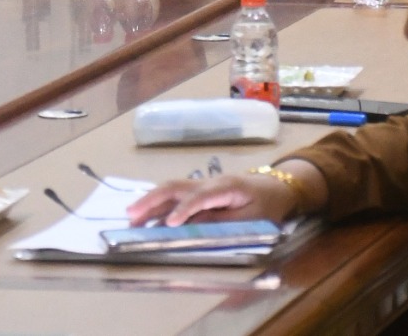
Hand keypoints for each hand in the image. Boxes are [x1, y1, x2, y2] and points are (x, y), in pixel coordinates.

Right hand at [125, 173, 297, 227]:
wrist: (276, 187)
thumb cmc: (266, 205)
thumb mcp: (252, 219)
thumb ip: (224, 221)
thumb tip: (195, 225)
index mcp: (227, 187)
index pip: (201, 198)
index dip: (184, 210)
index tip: (169, 224)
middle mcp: (209, 182)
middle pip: (176, 187)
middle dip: (152, 200)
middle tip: (132, 216)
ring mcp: (203, 184)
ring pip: (172, 189)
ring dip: (151, 202)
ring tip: (131, 217)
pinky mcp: (200, 190)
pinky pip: (176, 195)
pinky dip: (159, 204)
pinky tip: (145, 215)